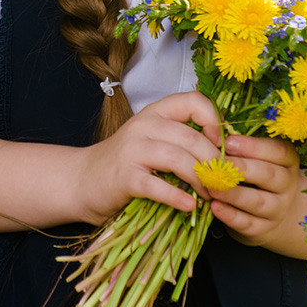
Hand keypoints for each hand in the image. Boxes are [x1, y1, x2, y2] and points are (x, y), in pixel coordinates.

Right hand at [72, 91, 224, 223]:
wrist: (82, 181)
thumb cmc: (126, 164)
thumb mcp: (153, 141)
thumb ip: (181, 140)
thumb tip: (223, 154)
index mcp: (155, 113)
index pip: (193, 101)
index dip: (214, 121)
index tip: (221, 145)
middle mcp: (143, 125)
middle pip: (192, 137)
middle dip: (214, 162)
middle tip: (224, 182)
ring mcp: (132, 150)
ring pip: (179, 159)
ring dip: (201, 180)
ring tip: (209, 195)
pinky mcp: (125, 177)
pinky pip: (158, 186)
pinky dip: (178, 197)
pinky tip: (189, 206)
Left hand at [203, 132, 301, 245]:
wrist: (266, 214)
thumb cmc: (253, 175)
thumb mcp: (254, 158)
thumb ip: (238, 146)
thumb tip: (213, 132)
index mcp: (287, 161)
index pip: (278, 151)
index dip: (254, 146)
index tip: (229, 142)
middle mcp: (287, 184)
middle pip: (270, 175)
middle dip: (243, 168)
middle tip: (220, 164)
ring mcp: (278, 209)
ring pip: (258, 201)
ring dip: (234, 194)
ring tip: (212, 186)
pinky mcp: (263, 229)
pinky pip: (248, 223)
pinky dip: (230, 216)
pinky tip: (215, 207)